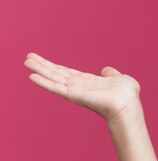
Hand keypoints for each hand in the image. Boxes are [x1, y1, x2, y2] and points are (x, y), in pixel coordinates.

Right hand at [24, 53, 140, 121]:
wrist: (128, 104)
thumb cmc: (127, 94)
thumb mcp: (119, 78)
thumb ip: (111, 74)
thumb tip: (106, 70)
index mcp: (88, 82)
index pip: (67, 72)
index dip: (54, 66)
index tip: (42, 59)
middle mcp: (79, 86)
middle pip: (56, 74)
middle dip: (42, 65)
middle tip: (27, 57)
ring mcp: (75, 91)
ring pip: (53, 78)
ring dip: (39, 70)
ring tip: (25, 62)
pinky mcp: (73, 95)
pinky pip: (55, 88)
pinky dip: (43, 82)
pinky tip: (32, 76)